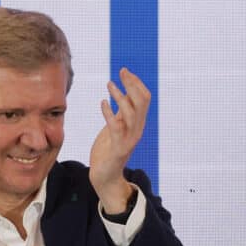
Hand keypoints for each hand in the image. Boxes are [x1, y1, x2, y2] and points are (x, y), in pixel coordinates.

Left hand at [89, 68, 150, 212]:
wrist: (105, 175)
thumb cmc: (109, 149)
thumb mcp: (117, 125)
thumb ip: (122, 111)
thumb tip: (124, 91)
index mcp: (138, 122)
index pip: (144, 98)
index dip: (136, 83)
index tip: (124, 71)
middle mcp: (137, 129)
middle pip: (142, 102)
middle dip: (132, 84)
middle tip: (121, 72)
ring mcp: (129, 139)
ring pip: (131, 113)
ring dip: (120, 96)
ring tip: (109, 85)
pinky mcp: (118, 147)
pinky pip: (116, 127)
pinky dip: (109, 113)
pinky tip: (102, 103)